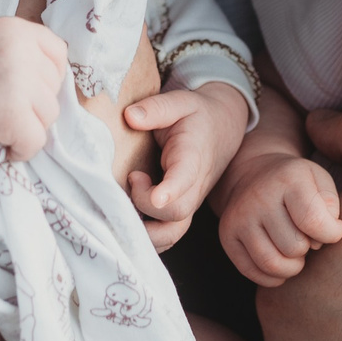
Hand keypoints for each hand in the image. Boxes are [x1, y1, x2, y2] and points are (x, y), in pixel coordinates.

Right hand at [0, 17, 67, 157]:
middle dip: (34, 104)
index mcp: (16, 30)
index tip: (26, 89)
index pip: (58, 53)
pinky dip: (21, 149)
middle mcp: (21, 51)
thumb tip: (54, 77)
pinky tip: (2, 143)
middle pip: (54, 87)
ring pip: (49, 115)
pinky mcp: (13, 115)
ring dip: (28, 126)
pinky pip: (36, 141)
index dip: (46, 76)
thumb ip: (21, 51)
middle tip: (2, 107)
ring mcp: (19, 84)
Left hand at [122, 81, 250, 249]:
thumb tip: (130, 116)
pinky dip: (146, 238)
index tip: (155, 197)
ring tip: (120, 211)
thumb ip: (156, 108)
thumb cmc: (196, 116)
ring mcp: (188, 202)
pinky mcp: (180, 210)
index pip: (185, 179)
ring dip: (144, 233)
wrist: (221, 128)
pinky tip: (124, 224)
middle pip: (176, 213)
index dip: (170, 191)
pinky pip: (166, 236)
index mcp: (192, 157)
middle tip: (131, 177)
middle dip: (145, 206)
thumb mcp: (180, 102)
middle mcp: (193, 186)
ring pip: (171, 233)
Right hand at [214, 147, 341, 285]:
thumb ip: (331, 203)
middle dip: (308, 249)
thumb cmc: (295, 183)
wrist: (253, 173)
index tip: (332, 231)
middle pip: (294, 247)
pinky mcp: (226, 235)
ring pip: (272, 264)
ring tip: (295, 253)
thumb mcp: (320, 180)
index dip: (331, 235)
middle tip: (306, 237)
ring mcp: (238, 217)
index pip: (314, 222)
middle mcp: (259, 197)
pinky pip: (252, 272)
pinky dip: (272, 276)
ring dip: (291, 267)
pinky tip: (280, 261)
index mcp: (288, 179)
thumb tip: (330, 232)